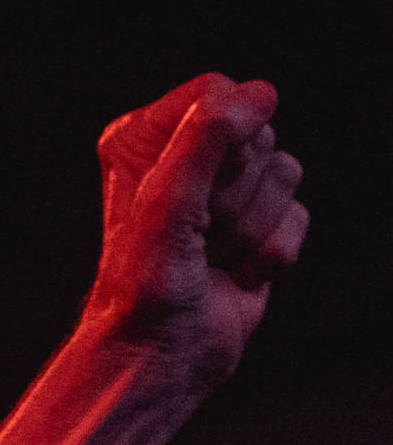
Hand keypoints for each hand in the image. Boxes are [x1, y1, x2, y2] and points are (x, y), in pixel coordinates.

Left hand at [84, 73, 310, 387]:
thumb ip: (208, 137)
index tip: (188, 192)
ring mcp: (227, 192)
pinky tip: (234, 273)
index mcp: (146, 138)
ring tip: (211, 254)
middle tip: (198, 231)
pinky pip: (300, 216)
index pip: (218, 94)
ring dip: (252, 227)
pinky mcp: (260, 225)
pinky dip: (271, 252)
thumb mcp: (168, 199)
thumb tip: (259, 93)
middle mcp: (187, 158)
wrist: (162, 351)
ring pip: (286, 174)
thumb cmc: (145, 282)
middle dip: (235, 192)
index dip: (220, 144)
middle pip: (258, 135)